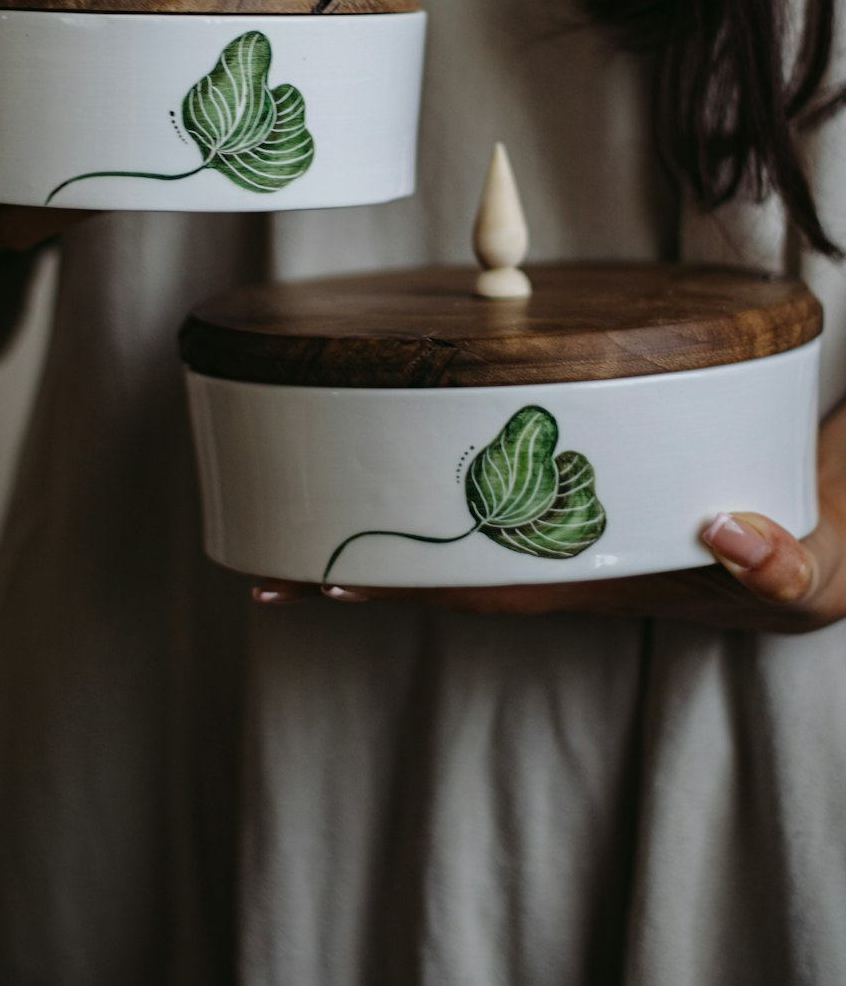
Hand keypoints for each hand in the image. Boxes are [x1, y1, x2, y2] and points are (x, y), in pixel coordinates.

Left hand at [252, 398, 845, 635]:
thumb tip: (727, 528)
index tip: (334, 580)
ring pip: (457, 535)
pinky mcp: (578, 491)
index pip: (497, 587)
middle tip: (261, 566)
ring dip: (376, 531)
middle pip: (448, 572)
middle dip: (361, 575)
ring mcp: (569, 532)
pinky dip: (429, 487)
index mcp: (613, 585)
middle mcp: (573, 565)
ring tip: (286, 517)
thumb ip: (785, 566)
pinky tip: (381, 463)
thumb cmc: (817, 547)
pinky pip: (488, 498)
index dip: (416, 587)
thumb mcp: (824, 570)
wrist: (828, 517)